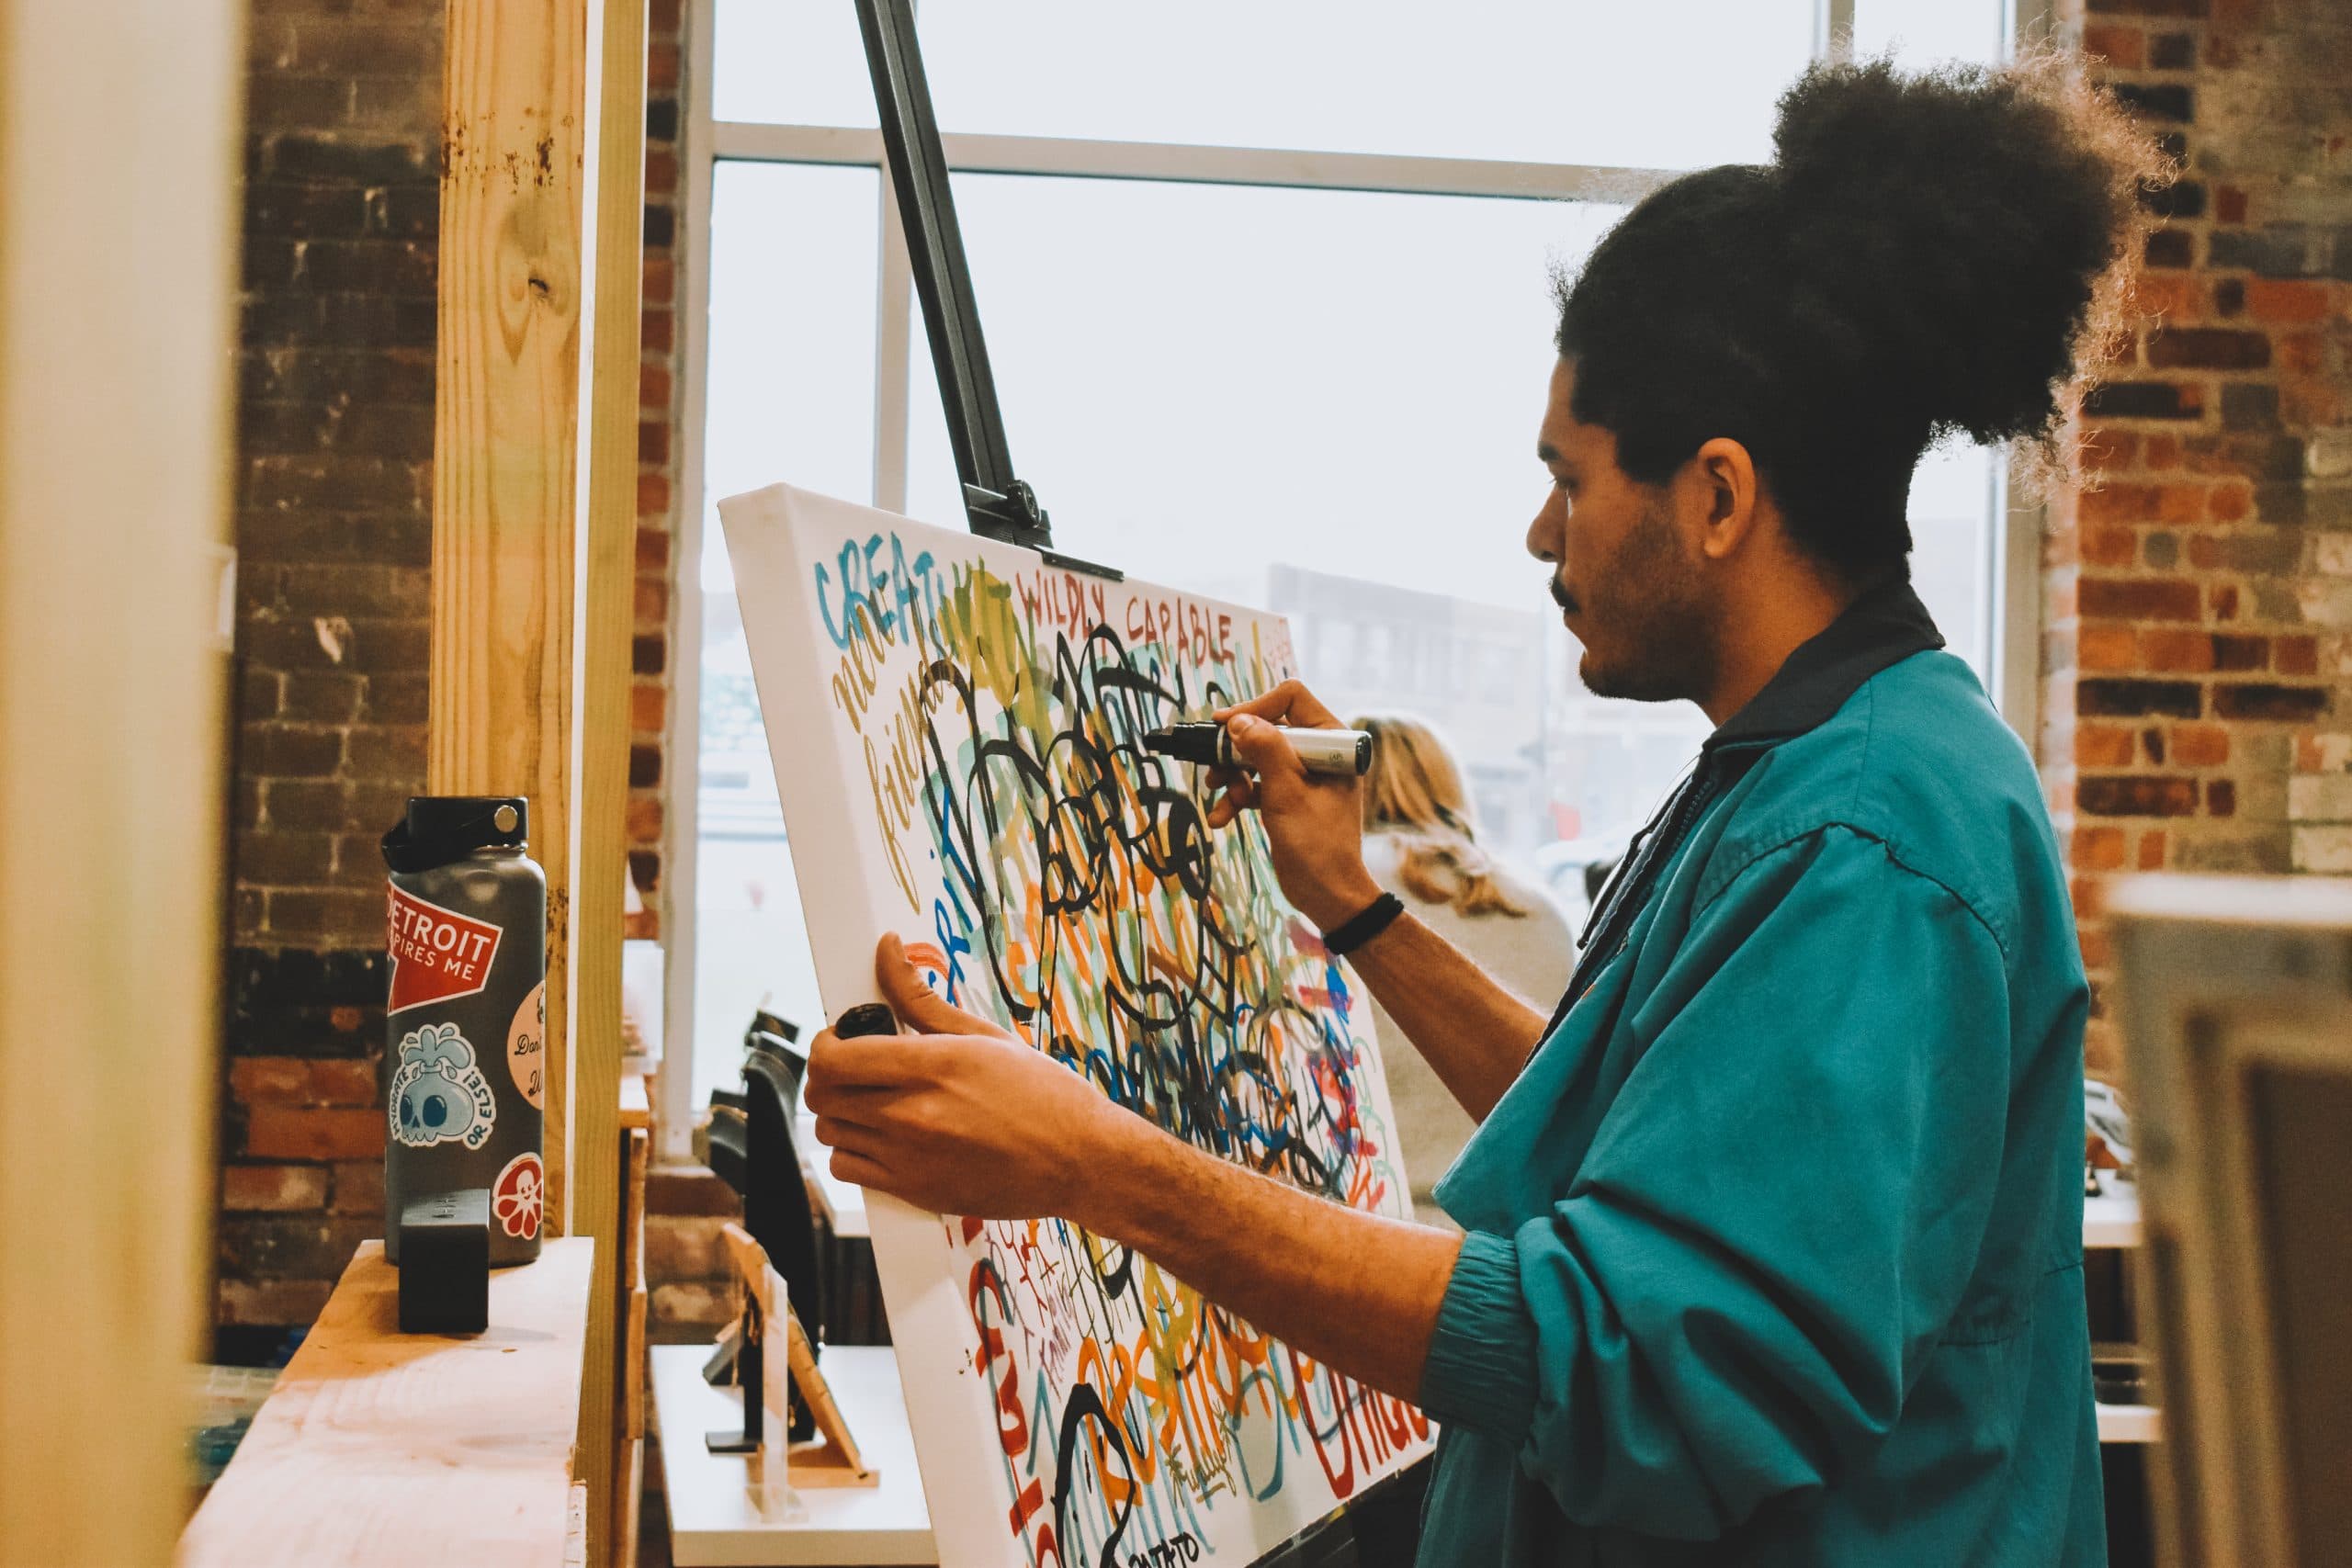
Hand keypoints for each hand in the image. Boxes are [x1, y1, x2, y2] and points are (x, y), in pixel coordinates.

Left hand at [803, 933, 1129, 1220]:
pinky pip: (848, 1171)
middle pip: (822, 1096)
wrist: (1081, 1161)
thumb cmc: (1043, 1094)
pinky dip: (853, 1152)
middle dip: (826, 1075)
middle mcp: (915, 1114)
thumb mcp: (985, 1035)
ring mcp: (911, 1158)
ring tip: (872, 1101)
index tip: (838, 1037)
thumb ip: (921, 999)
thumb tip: (887, 949)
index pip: (835, 1057)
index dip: (824, 1043)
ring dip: (839, 1113)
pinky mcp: (915, 1192)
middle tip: (853, 1066)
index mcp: (934, 1066)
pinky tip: (882, 1137)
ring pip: (829, 1134)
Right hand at [1205, 680, 1384, 930]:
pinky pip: (1255, 784)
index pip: (1291, 700)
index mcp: (1333, 742)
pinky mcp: (1288, 797)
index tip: (1224, 726)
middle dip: (1237, 749)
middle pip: (1267, 728)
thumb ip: (1264, 751)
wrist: (1326, 894)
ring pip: (1255, 757)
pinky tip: (1220, 818)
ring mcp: (1303, 775)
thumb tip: (1237, 720)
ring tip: (1219, 794)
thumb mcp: (1287, 793)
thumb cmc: (1317, 844)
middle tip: (1211, 763)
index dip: (1256, 707)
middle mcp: (1319, 752)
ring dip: (1232, 775)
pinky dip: (1236, 797)